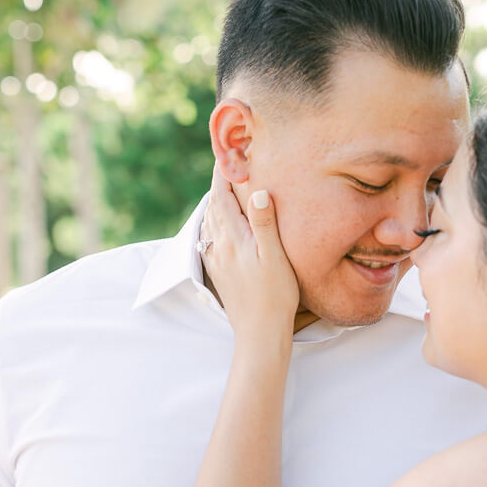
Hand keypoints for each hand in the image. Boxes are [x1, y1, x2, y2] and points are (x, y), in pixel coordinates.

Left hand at [200, 167, 299, 343]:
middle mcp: (219, 246)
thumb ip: (264, 223)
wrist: (259, 333)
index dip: (223, 173)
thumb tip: (258, 190)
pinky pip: (210, 237)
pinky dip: (213, 220)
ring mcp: (216, 260)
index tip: (227, 153)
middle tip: (227, 163)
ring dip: (215, 201)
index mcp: (233, 239)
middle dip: (219, 183)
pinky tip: (219, 222)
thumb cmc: (274, 296)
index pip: (222, 197)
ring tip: (224, 186)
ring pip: (210, 221)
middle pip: (213, 206)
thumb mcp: (276, 257)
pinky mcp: (218, 272)